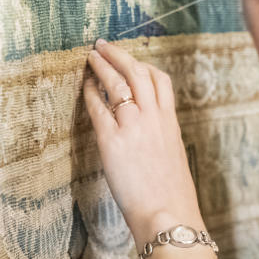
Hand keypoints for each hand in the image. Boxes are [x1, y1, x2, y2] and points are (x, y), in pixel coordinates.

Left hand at [83, 39, 202, 243]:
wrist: (168, 213)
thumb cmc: (172, 195)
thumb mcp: (174, 158)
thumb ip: (162, 140)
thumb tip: (151, 137)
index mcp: (170, 122)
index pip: (160, 81)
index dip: (144, 66)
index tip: (133, 61)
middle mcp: (153, 118)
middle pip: (137, 73)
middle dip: (119, 55)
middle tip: (103, 46)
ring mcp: (133, 127)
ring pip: (117, 83)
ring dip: (102, 66)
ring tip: (90, 57)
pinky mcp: (112, 141)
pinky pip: (98, 107)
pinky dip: (90, 92)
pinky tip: (84, 87)